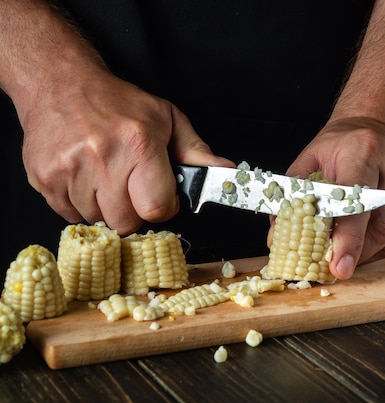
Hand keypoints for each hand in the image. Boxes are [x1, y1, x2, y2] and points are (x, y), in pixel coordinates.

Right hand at [20, 70, 233, 234]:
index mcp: (139, 145)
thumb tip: (226, 171)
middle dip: (134, 211)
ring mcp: (70, 170)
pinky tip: (85, 179)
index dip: (162, 208)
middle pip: (126, 222)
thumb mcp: (166, 118)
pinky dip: (80, 205)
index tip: (159, 197)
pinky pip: (70, 216)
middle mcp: (103, 158)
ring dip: (106, 208)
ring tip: (105, 178)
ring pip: (98, 221)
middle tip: (130, 187)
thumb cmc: (117, 103)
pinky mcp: (44, 178)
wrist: (60, 83)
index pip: (156, 208)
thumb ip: (196, 151)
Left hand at [274, 117, 384, 278]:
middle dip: (356, 254)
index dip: (349, 238)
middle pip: (381, 225)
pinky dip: (377, 246)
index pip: (358, 200)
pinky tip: (361, 243)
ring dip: (365, 253)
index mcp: (364, 150)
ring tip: (345, 255)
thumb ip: (293, 198)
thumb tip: (277, 237)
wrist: (374, 128)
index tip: (338, 265)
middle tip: (336, 269)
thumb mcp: (309, 161)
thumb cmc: (339, 147)